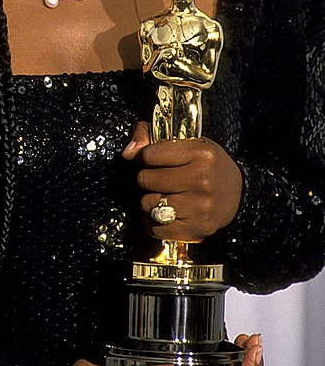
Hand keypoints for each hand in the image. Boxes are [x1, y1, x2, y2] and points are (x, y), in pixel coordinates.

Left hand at [122, 122, 241, 240]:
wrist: (238, 194)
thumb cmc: (208, 165)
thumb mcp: (188, 141)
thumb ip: (151, 136)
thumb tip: (128, 153)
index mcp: (200, 154)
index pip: (149, 155)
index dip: (146, 157)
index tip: (153, 160)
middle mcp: (202, 180)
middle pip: (146, 179)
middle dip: (146, 179)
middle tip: (158, 179)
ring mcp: (200, 207)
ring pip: (148, 204)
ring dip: (149, 201)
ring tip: (163, 195)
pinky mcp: (197, 229)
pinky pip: (156, 228)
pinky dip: (152, 223)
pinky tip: (162, 214)